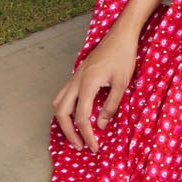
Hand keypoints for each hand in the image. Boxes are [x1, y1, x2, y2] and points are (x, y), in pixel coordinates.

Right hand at [53, 24, 139, 153]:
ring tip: (75, 133)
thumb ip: (111, 106)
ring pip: (58, 103)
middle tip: (81, 146)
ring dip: (63, 120)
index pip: (81, 117)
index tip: (95, 147)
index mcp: (87, 83)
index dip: (87, 135)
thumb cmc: (123, 56)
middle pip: (62, 113)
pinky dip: (65, 109)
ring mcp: (75, 76)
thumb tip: (100, 125)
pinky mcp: (77, 74)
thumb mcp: (122, 83)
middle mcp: (76, 80)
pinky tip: (75, 115)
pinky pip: (63, 95)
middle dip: (69, 132)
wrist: (121, 34)